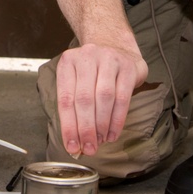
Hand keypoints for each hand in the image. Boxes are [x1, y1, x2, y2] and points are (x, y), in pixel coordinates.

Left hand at [54, 42, 147, 157]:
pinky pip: (122, 97)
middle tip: (89, 148)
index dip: (68, 126)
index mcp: (68, 62)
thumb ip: (74, 107)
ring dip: (102, 125)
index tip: (72, 147)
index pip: (65, 98)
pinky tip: (113, 133)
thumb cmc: (94, 71)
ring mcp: (108, 59)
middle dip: (86, 128)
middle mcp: (86, 57)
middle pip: (84, 99)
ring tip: (100, 141)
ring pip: (104, 97)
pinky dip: (117, 119)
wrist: (116, 45)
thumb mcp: (77, 80)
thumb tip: (75, 142)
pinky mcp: (127, 66)